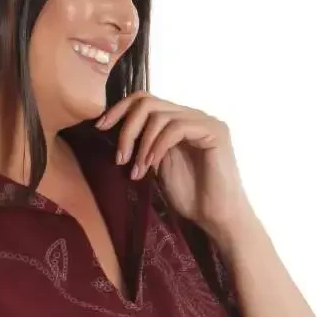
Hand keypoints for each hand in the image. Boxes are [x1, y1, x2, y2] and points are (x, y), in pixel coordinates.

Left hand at [96, 92, 255, 238]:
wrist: (216, 217)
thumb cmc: (190, 197)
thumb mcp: (156, 167)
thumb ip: (143, 147)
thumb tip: (114, 135)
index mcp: (177, 121)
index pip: (143, 100)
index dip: (119, 110)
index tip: (100, 128)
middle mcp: (190, 115)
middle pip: (147, 102)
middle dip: (126, 128)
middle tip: (119, 158)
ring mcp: (203, 121)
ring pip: (159, 115)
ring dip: (141, 143)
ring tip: (136, 170)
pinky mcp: (214, 131)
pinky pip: (176, 128)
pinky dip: (157, 146)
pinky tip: (149, 166)